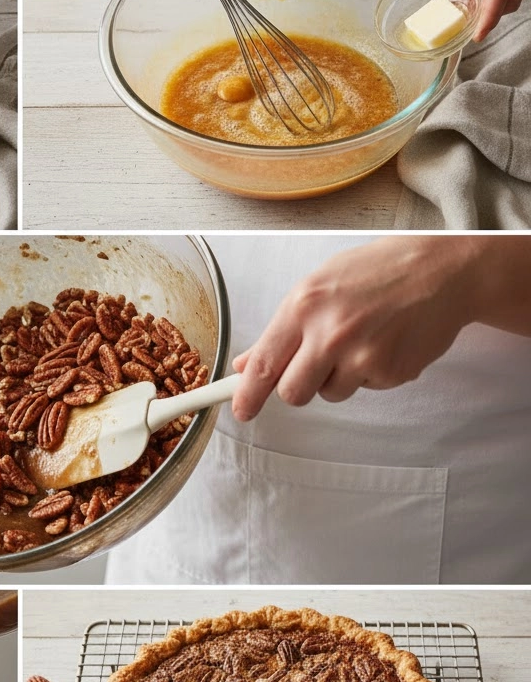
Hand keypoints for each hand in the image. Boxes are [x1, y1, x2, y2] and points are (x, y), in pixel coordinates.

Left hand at [229, 236, 479, 420]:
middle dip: (297, 387)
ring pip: (329, 394)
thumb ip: (280, 330)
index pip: (265, 365)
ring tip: (358, 340)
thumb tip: (247, 364)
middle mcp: (330, 333)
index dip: (247, 395)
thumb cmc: (377, 272)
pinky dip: (369, 373)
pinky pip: (365, 389)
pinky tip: (382, 343)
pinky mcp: (391, 372)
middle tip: (314, 365)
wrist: (440, 270)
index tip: (241, 410)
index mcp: (303, 307)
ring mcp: (362, 356)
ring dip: (337, 377)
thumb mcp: (316, 288)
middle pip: (292, 393)